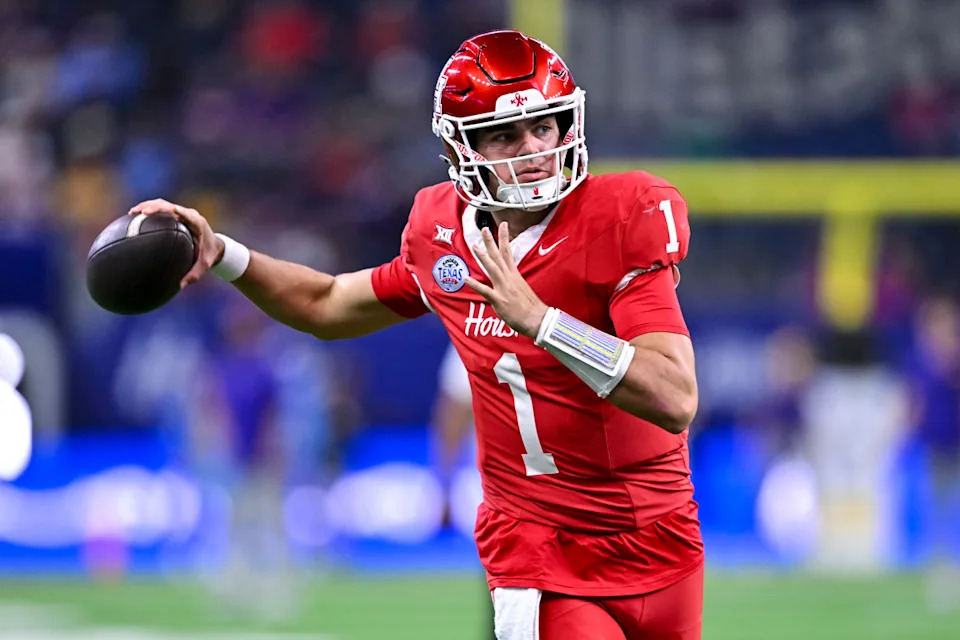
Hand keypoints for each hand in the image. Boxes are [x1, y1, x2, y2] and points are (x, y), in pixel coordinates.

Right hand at [128, 198, 224, 288]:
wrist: (215, 246)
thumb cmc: (210, 255)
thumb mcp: (204, 265)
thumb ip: (194, 275)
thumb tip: (180, 286)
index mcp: (198, 223)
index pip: (185, 214)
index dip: (175, 211)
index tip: (165, 212)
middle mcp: (189, 215)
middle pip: (170, 206)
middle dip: (154, 207)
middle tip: (140, 212)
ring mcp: (182, 213)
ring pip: (164, 204)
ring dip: (148, 206)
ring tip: (133, 212)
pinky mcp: (176, 215)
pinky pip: (162, 209)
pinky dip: (150, 210)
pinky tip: (135, 216)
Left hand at [465, 221, 548, 338]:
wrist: (537, 319)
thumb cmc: (530, 307)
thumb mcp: (522, 289)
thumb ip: (513, 281)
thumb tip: (508, 278)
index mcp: (514, 275)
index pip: (508, 252)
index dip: (504, 237)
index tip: (503, 225)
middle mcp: (509, 278)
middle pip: (499, 256)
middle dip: (491, 242)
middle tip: (484, 229)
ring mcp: (504, 288)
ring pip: (492, 268)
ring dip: (483, 257)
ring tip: (475, 246)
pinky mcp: (499, 300)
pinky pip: (485, 290)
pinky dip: (475, 284)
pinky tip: (466, 278)